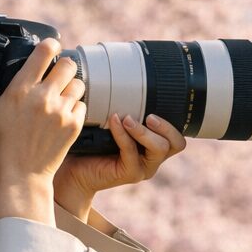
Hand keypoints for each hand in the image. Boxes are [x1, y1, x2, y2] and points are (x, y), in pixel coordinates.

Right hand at [0, 39, 86, 185]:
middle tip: (57, 74)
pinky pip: (82, 105)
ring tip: (59, 96)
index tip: (50, 47)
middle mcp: (44, 98)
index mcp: (20, 89)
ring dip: (70, 87)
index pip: (45, 52)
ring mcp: (61, 112)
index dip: (50, 45)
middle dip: (64, 66)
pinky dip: (75, 107)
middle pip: (69, 64)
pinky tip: (62, 115)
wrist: (21, 175)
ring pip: (78, 84)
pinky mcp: (74, 126)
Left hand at [53, 111, 187, 211]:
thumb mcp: (113, 123)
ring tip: (128, 119)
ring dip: (144, 131)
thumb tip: (126, 77)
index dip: (174, 122)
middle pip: (177, 143)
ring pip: (159, 149)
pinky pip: (132, 151)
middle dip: (166, 127)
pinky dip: (123, 134)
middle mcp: (153, 158)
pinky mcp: (130, 174)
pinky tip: (113, 121)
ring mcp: (143, 168)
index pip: (178, 136)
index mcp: (154, 145)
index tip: (159, 103)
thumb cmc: (91, 143)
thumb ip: (126, 110)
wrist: (74, 168)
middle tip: (149, 116)